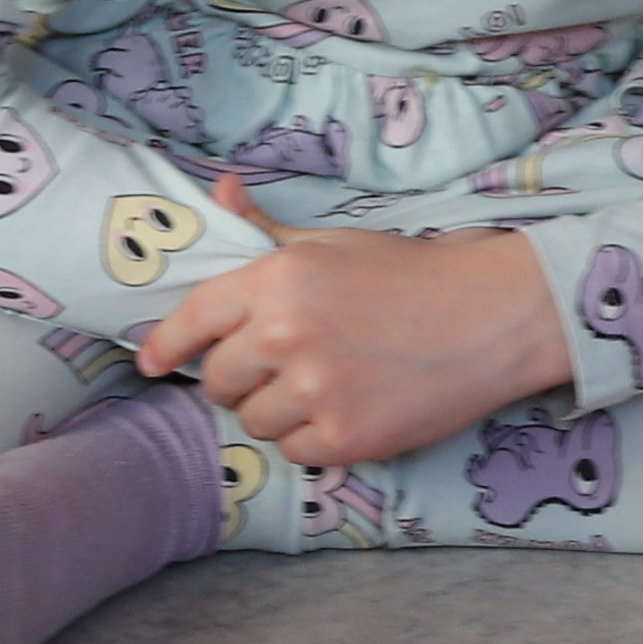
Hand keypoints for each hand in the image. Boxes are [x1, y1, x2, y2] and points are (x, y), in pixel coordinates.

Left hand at [136, 177, 571, 466]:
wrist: (490, 317)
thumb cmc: (410, 275)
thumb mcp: (331, 242)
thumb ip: (265, 230)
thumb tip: (221, 191)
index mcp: (276, 279)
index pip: (193, 321)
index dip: (166, 346)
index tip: (151, 363)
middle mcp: (285, 335)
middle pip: (219, 381)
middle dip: (238, 378)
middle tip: (280, 367)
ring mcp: (314, 391)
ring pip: (255, 421)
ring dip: (277, 411)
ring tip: (323, 386)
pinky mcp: (344, 438)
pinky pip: (294, 451)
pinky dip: (313, 438)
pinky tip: (347, 410)